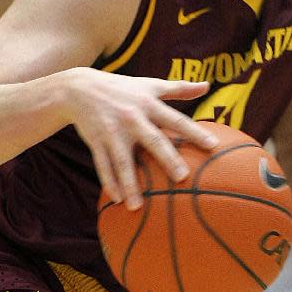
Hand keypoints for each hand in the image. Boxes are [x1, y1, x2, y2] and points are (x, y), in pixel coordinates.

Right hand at [66, 70, 217, 208]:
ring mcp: (112, 131)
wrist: (79, 88)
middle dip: (167, 158)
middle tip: (182, 177)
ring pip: (122, 160)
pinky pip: (103, 165)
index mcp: (148, 105)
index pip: (176, 120)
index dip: (195, 131)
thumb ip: (179, 88)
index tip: (212, 145)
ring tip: (137, 206)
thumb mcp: (150, 85)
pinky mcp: (96, 141)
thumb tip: (207, 85)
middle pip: (152, 140)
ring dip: (129, 183)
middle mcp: (132, 118)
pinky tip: (117, 200)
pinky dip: (109, 182)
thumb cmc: (122, 88)